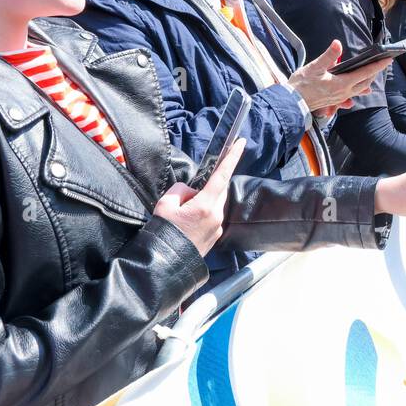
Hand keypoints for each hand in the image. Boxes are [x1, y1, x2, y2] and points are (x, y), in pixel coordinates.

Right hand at [153, 138, 244, 255]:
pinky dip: (202, 214)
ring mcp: (218, 227)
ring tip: (183, 215)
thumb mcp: (165, 204)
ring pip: (215, 204)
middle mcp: (216, 216)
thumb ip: (181, 190)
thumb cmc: (164, 232)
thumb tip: (191, 192)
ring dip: (202, 202)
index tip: (241, 143)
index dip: (232, 157)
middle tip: (185, 200)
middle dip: (205, 188)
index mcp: (205, 206)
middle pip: (217, 191)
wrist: (165, 263)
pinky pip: (212, 217)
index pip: (222, 176)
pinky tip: (188, 223)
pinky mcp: (216, 236)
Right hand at [288, 39, 390, 116]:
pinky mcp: (333, 101)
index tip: (388, 59)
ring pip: (359, 90)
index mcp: (342, 83)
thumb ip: (328, 56)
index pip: (365, 73)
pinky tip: (355, 95)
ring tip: (372, 75)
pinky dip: (355, 93)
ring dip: (366, 82)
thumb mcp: (314, 67)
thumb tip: (338, 43)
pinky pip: (349, 97)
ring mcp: (339, 98)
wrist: (291, 103)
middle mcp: (344, 92)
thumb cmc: (302, 85)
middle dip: (374, 72)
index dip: (378, 66)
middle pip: (365, 82)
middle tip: (381, 64)